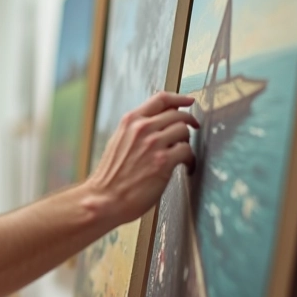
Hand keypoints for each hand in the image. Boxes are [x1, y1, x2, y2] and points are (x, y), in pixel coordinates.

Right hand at [83, 91, 198, 224]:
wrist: (105, 198)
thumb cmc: (111, 176)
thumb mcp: (118, 142)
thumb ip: (136, 130)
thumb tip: (157, 124)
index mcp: (130, 121)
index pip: (161, 99)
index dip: (179, 98)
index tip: (188, 101)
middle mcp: (142, 128)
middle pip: (177, 114)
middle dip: (187, 123)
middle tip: (191, 131)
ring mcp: (153, 144)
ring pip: (184, 130)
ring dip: (186, 142)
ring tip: (183, 153)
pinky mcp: (163, 162)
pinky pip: (187, 151)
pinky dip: (190, 159)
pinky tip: (186, 166)